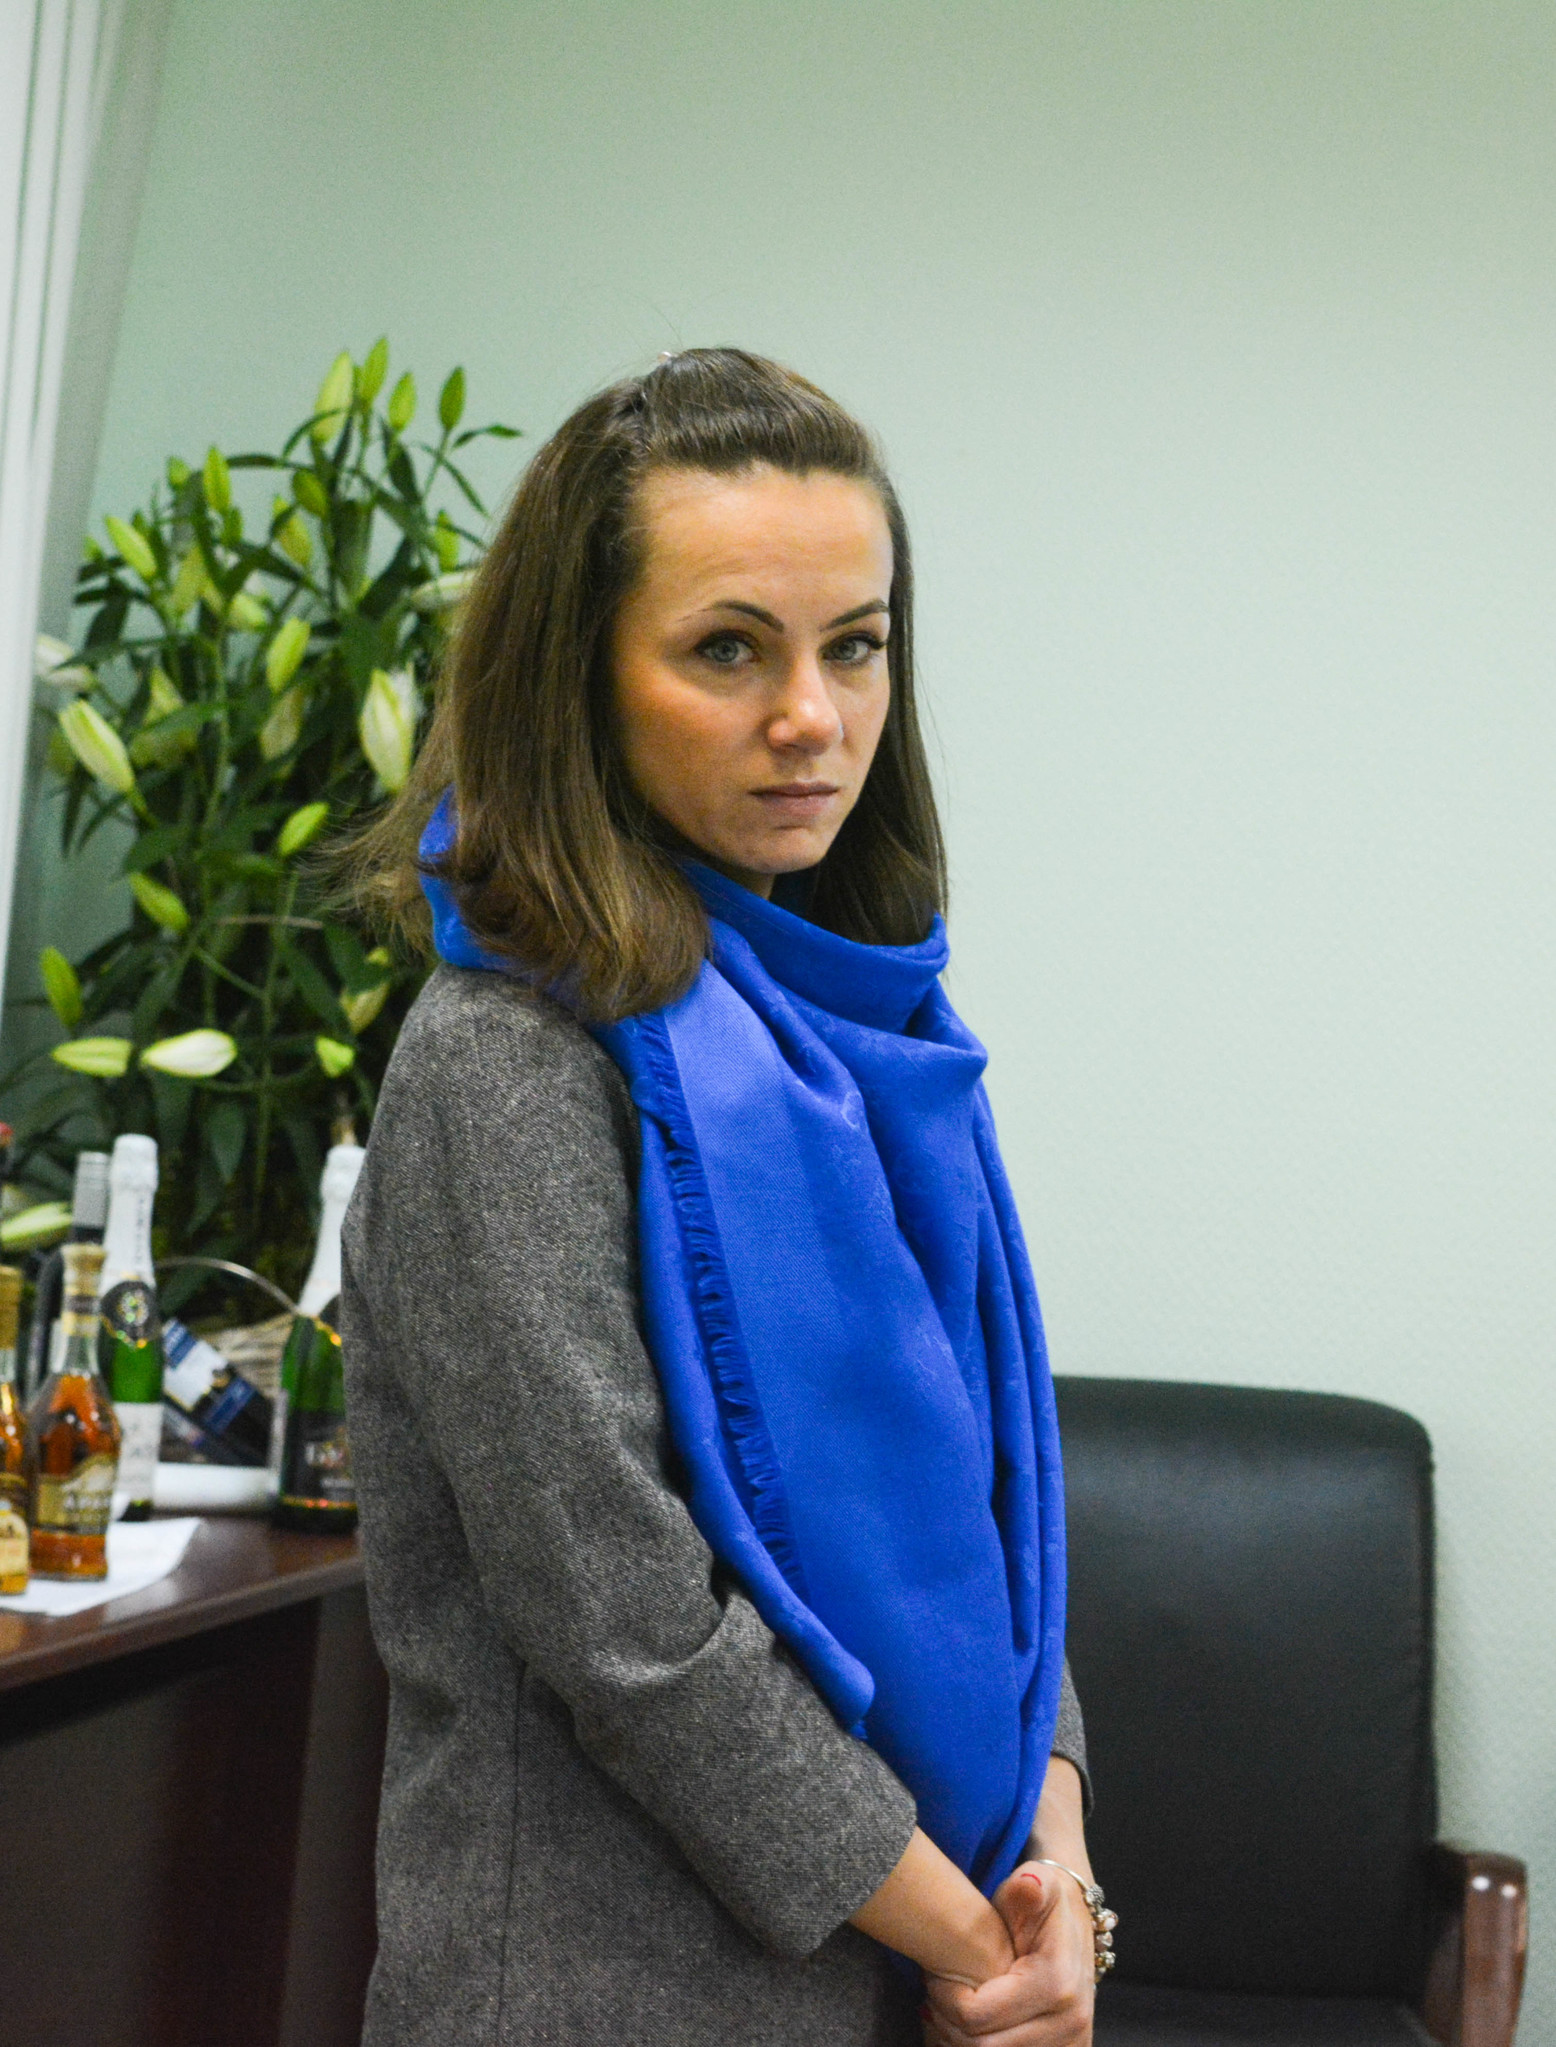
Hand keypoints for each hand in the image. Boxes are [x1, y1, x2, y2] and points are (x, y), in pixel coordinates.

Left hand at [921, 1861, 1094, 2045]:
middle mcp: (1070, 2022)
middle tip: (935, 1994)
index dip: (944, 1998)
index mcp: (1056, 1984)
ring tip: (950, 2009)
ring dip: (963, 2042)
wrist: (1076, 1922)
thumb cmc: (1044, 1901)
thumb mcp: (1037, 1882)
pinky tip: (971, 2027)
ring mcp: (1072, 2043)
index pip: (977, 2016)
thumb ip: (1029, 1887)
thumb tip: (1030, 1887)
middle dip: (949, 2024)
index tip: (933, 1974)